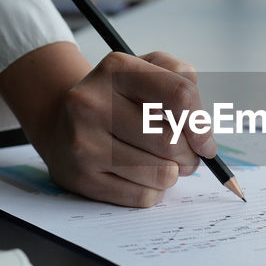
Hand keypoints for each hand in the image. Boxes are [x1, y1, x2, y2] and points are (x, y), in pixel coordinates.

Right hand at [0, 42, 216, 206]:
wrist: (60, 122)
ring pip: (161, 174)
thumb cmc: (116, 97)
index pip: (179, 95)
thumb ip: (182, 81)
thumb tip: (202, 135)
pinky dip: (153, 191)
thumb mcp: (146, 70)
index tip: (205, 141)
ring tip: (164, 165)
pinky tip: (141, 176)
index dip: (201, 124)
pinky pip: (143, 196)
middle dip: (189, 155)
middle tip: (185, 156)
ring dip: (173, 174)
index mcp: (116, 69)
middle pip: (171, 142)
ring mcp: (84, 143)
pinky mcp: (82, 178)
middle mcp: (93, 103)